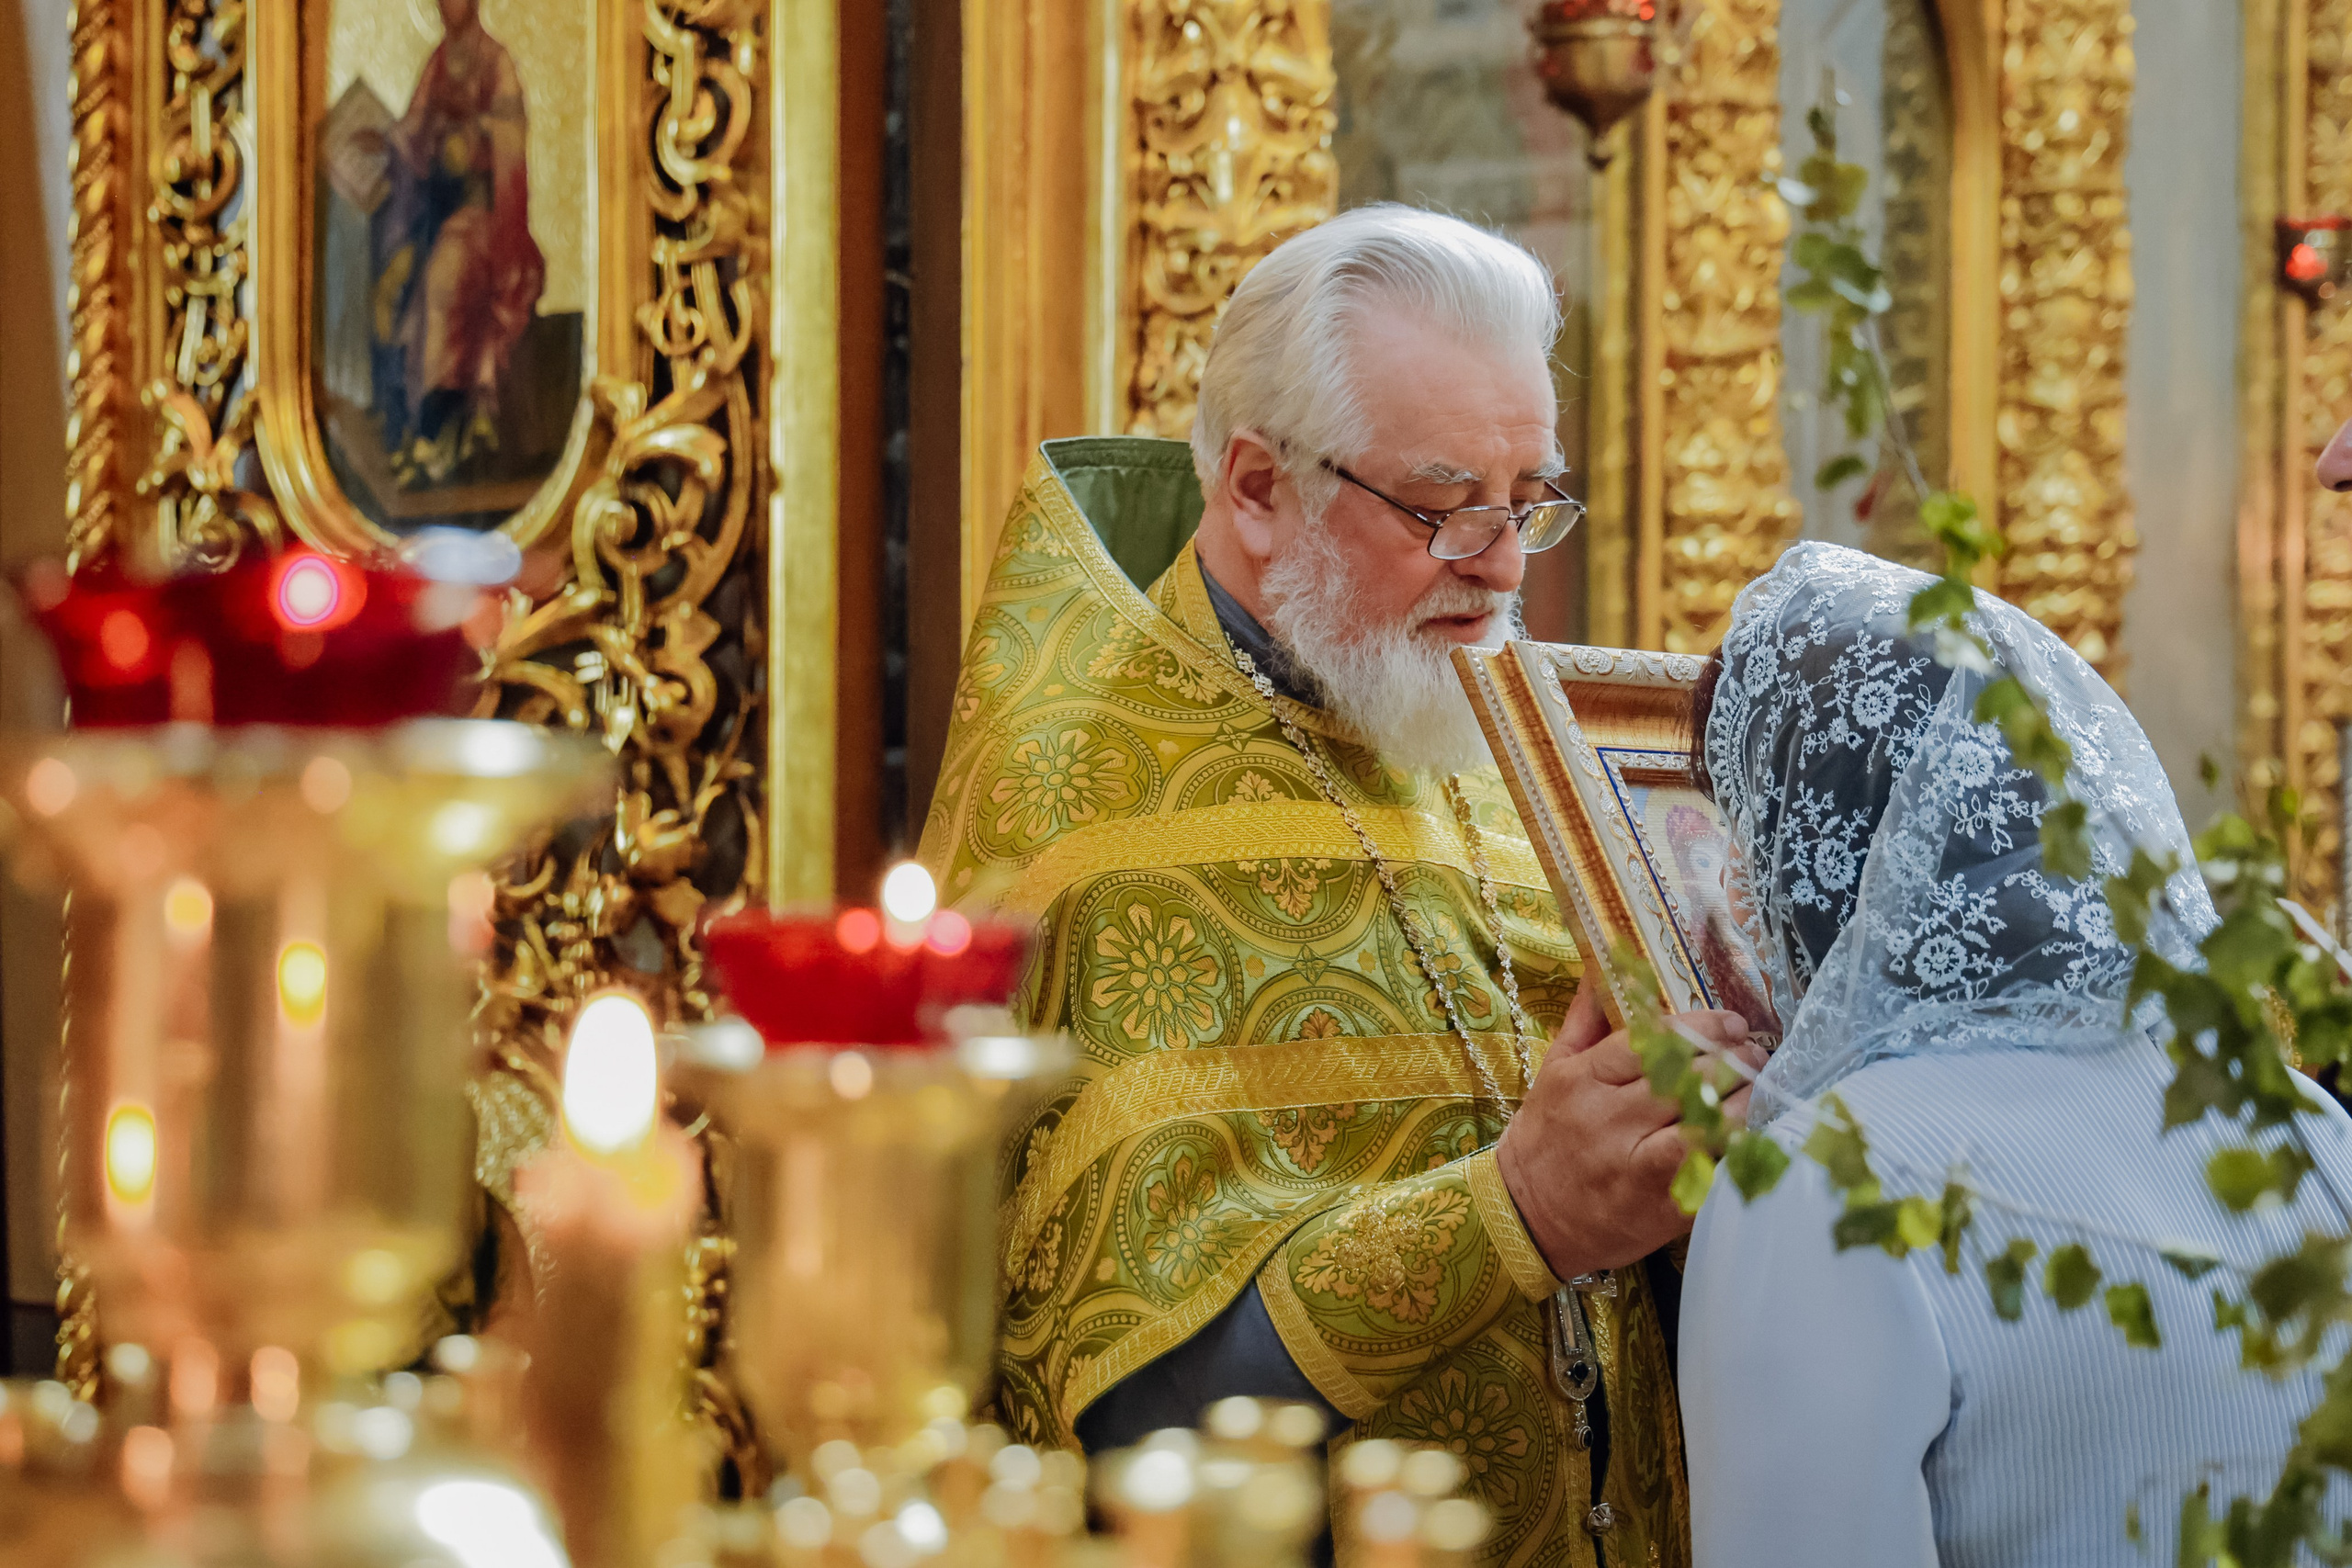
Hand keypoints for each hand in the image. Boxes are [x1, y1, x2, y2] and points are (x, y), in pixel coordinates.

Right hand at [1496, 985, 1759, 1279]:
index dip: (1700, 1028)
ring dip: (1742, 1099)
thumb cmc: (1545, 1138)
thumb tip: (1606, 965)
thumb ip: (1586, 1019)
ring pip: (1704, 1119)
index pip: (1650, 1041)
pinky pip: (1710, 1168)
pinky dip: (1734, 1147)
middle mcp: (1607, 1118)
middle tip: (1754, 1053)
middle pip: (1685, 1076)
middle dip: (1731, 1059)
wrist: (1527, 1217)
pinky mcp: (1659, 1203)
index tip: (1731, 1023)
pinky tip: (1750, 1134)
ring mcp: (1635, 1163)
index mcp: (1582, 1080)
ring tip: (1758, 1087)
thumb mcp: (1554, 1071)